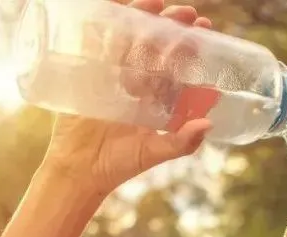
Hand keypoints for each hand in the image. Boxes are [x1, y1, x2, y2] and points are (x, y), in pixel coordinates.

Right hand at [40, 0, 213, 191]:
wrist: (79, 171)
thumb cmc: (118, 164)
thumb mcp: (153, 152)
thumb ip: (181, 141)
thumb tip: (208, 124)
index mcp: (154, 96)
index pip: (175, 64)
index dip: (189, 46)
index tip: (204, 29)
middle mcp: (135, 81)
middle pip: (154, 45)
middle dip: (171, 27)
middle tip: (187, 13)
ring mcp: (110, 74)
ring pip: (128, 37)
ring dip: (141, 17)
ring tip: (157, 2)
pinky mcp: (86, 72)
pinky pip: (93, 40)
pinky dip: (102, 21)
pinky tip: (115, 4)